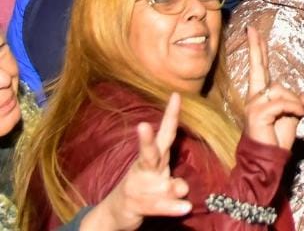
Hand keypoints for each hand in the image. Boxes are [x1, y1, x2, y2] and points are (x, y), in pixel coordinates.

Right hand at [80, 94, 191, 229]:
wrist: (117, 212)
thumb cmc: (145, 190)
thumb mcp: (162, 183)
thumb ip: (175, 184)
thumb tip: (183, 188)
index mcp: (154, 158)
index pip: (165, 133)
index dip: (171, 115)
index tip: (176, 95)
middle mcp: (145, 169)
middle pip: (149, 152)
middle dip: (146, 140)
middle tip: (142, 126)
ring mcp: (138, 187)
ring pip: (156, 184)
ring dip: (169, 188)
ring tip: (183, 189)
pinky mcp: (135, 205)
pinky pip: (156, 206)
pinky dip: (170, 208)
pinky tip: (183, 207)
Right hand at [244, 27, 303, 150]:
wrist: (268, 159)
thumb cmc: (277, 139)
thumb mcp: (293, 118)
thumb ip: (298, 104)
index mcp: (262, 96)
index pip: (259, 68)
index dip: (257, 50)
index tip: (253, 31)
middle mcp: (255, 97)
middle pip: (258, 68)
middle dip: (256, 48)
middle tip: (252, 29)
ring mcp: (254, 104)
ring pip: (281, 91)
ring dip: (295, 103)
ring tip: (297, 114)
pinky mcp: (257, 113)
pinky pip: (282, 103)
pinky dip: (294, 108)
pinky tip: (298, 114)